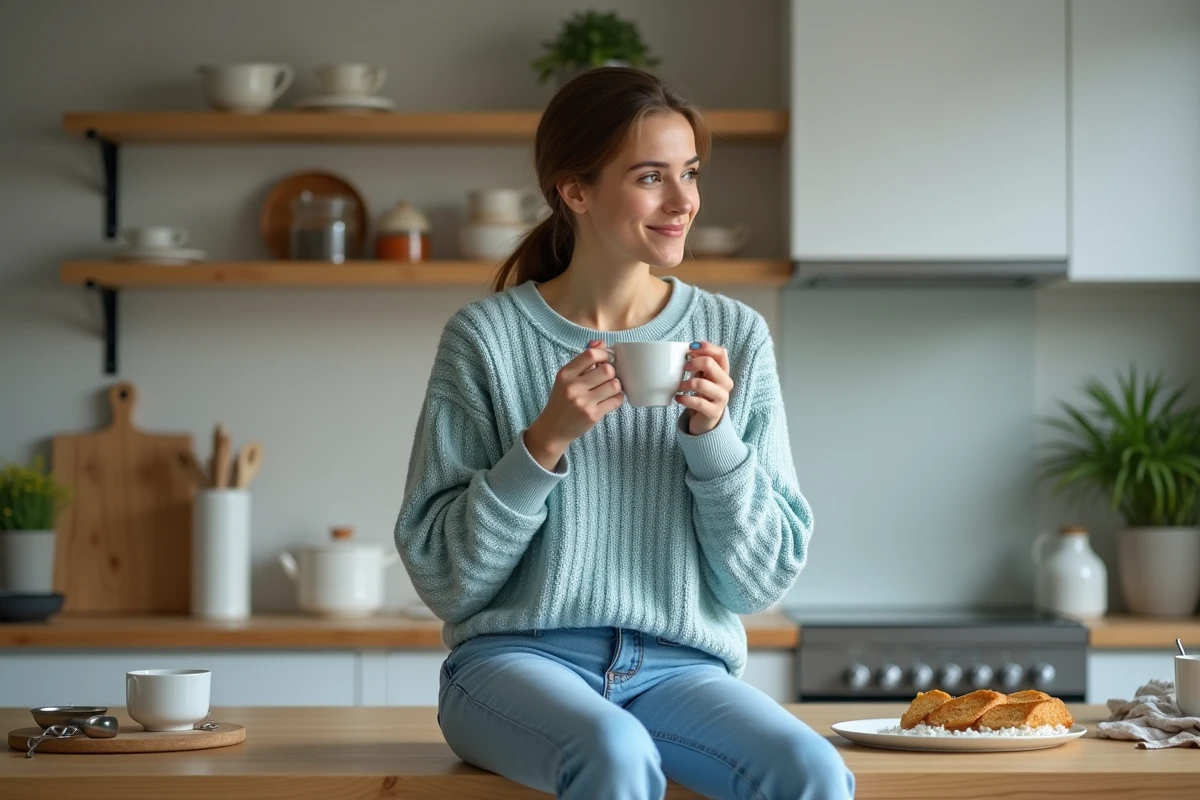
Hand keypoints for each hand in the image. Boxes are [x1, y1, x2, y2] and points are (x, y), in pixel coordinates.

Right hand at [524, 339, 623, 469]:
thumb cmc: (562, 401)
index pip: (591, 354)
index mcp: (565, 374)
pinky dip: (617, 398)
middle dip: (612, 372)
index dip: (604, 354)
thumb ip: (583, 360)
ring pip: (614, 385)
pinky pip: (616, 401)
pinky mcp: (592, 415)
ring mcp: (583, 402)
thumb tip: (601, 342)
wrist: (553, 429)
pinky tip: (611, 399)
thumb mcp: (566, 379)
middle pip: (607, 370)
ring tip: (610, 389)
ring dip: (616, 386)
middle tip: (608, 378)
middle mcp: (573, 386)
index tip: (605, 360)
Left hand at [676, 341, 732, 435]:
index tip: (691, 347)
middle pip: (711, 364)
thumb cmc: (703, 394)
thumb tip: (690, 348)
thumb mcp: (703, 376)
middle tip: (684, 367)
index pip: (721, 353)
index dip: (706, 347)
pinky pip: (698, 402)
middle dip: (694, 363)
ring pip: (702, 384)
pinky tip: (678, 398)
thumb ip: (700, 364)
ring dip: (686, 383)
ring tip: (678, 386)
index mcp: (724, 372)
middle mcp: (726, 383)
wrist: (706, 419)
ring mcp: (722, 398)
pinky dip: (685, 399)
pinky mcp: (714, 412)